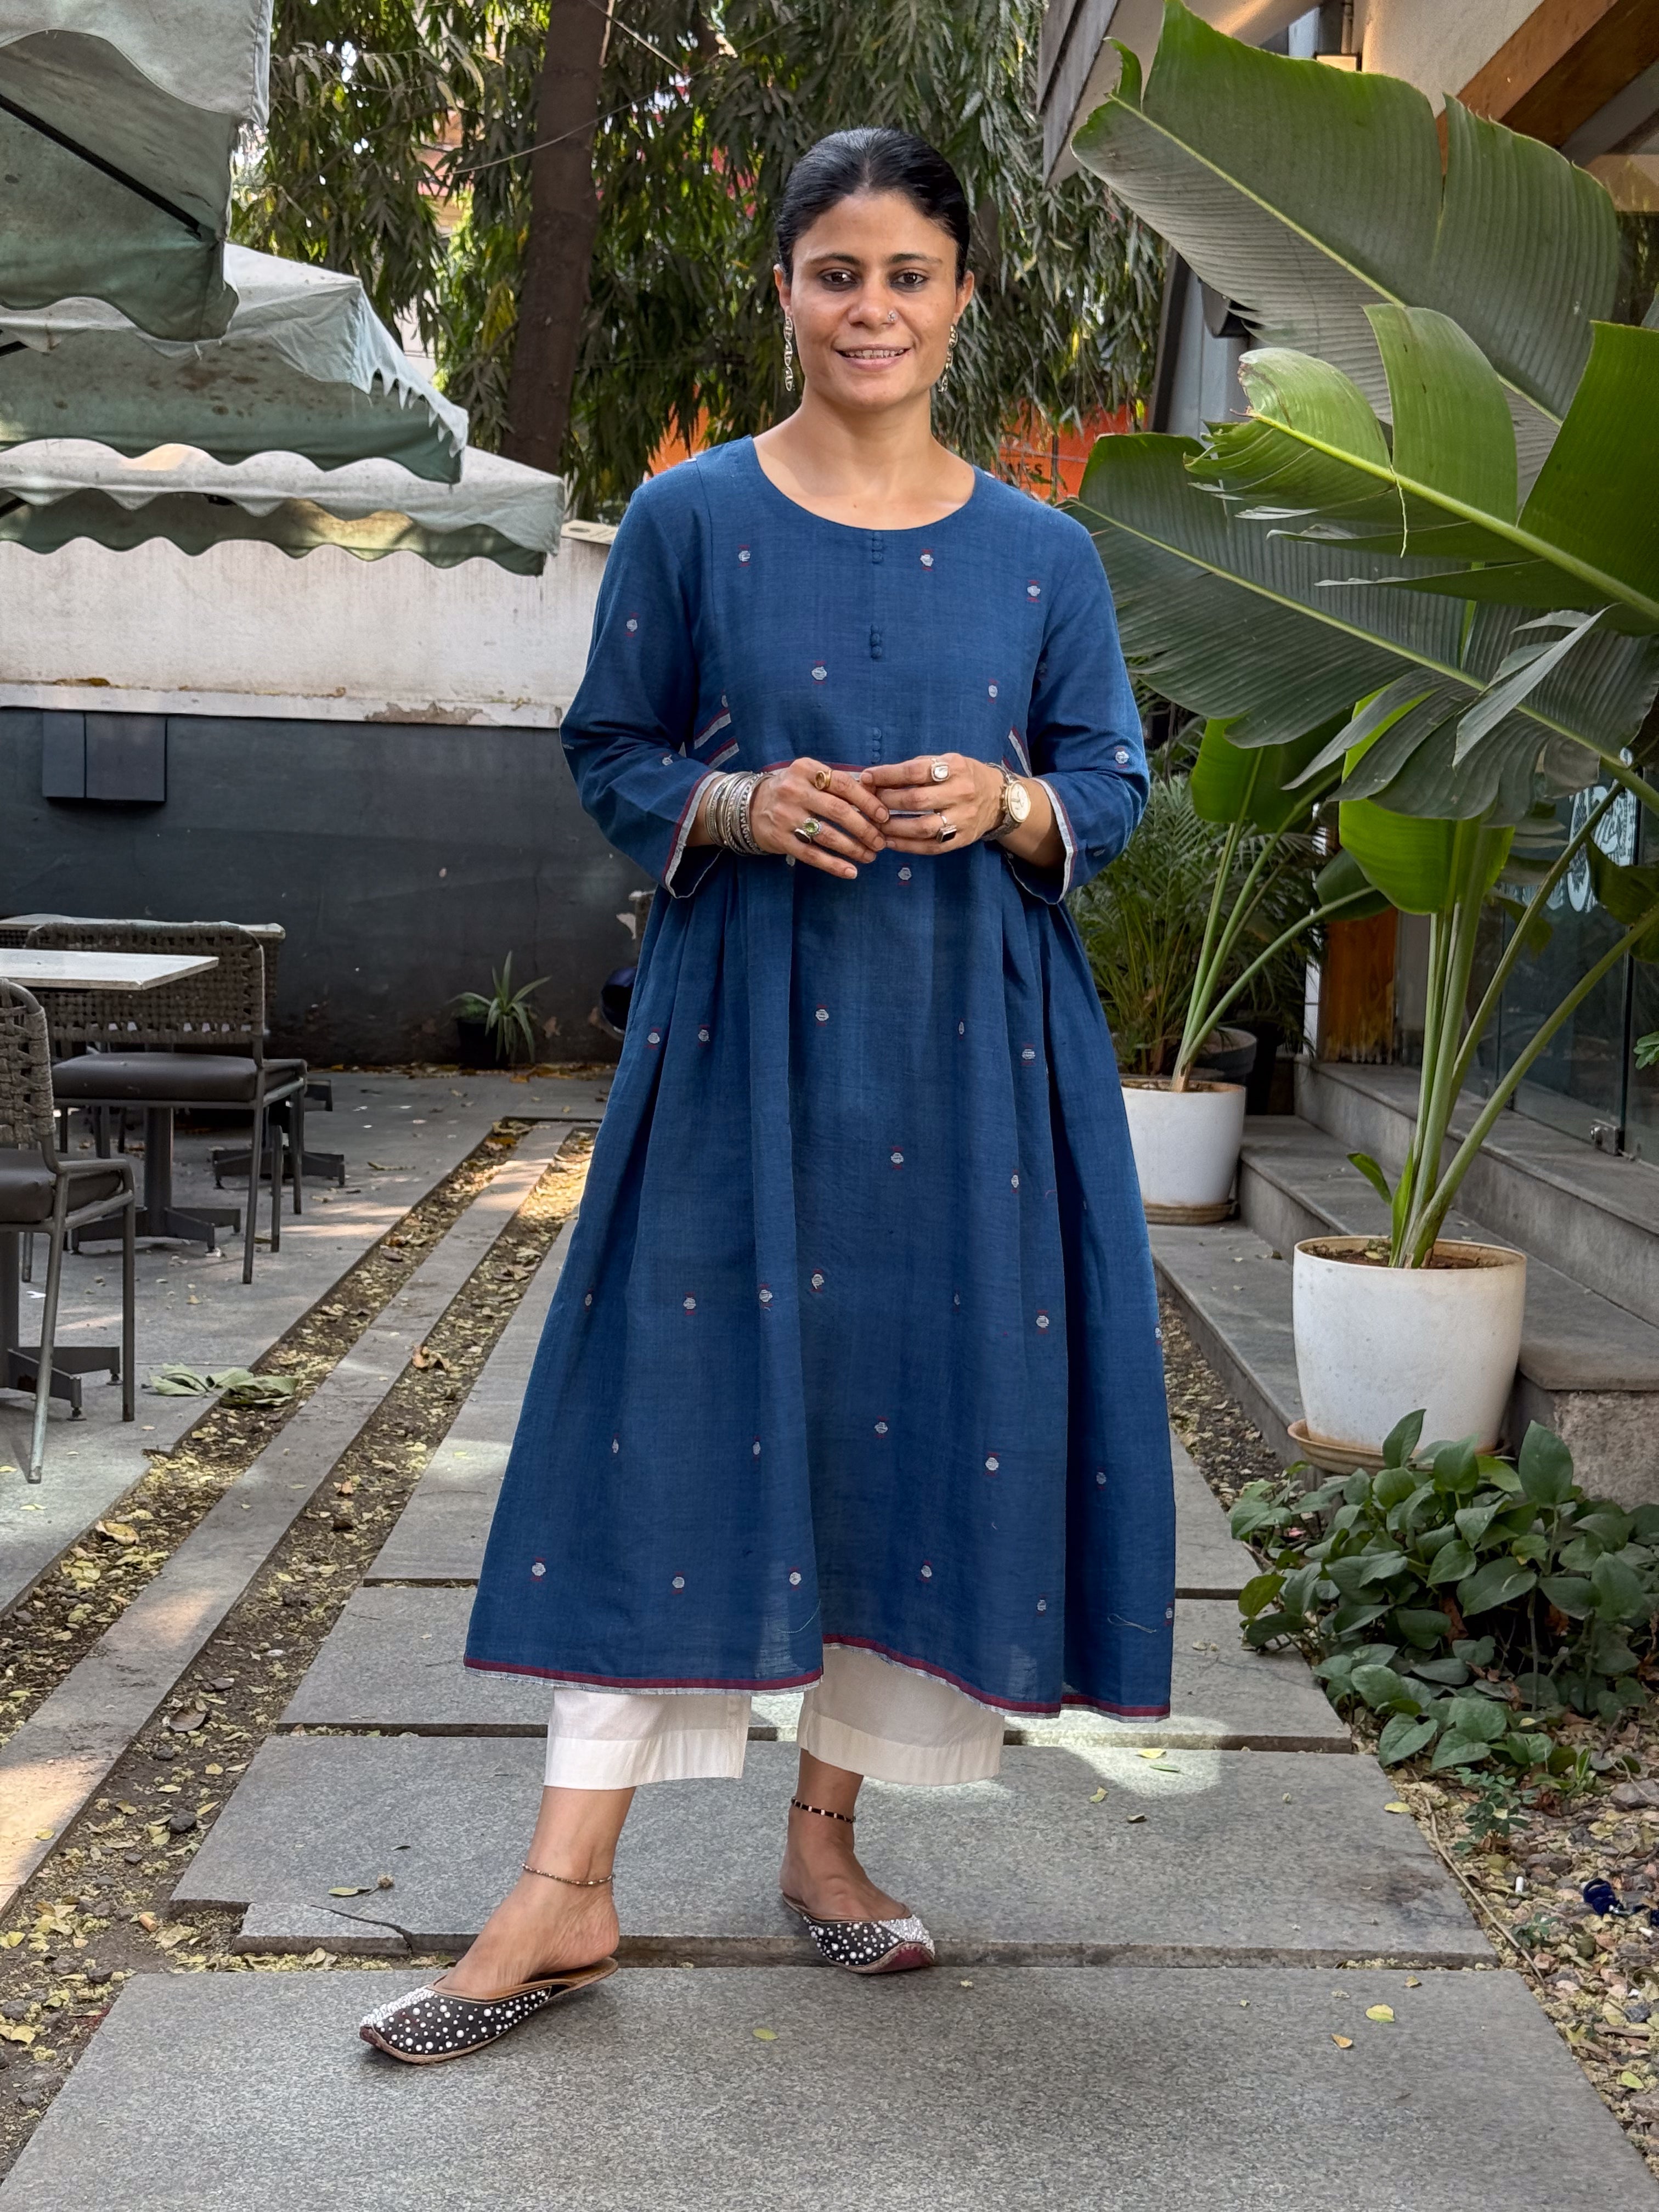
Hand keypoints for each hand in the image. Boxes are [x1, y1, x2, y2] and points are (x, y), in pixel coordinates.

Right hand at [747, 758, 888, 879]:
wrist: (749, 807)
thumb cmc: (792, 791)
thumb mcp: (810, 777)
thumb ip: (838, 784)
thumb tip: (877, 798)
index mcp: (806, 770)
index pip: (844, 784)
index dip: (867, 801)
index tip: (884, 816)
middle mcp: (794, 790)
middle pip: (838, 811)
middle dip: (865, 829)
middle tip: (880, 841)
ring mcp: (785, 816)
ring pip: (827, 835)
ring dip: (853, 848)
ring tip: (870, 856)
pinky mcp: (780, 839)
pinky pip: (811, 855)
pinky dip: (833, 865)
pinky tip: (851, 872)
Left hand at [861, 753, 1003, 852]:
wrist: (998, 798)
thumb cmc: (963, 776)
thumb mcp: (945, 761)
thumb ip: (914, 769)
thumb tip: (876, 778)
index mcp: (954, 767)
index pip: (914, 771)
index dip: (887, 775)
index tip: (867, 778)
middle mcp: (961, 793)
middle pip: (916, 801)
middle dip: (887, 802)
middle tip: (869, 803)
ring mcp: (963, 818)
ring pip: (922, 827)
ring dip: (894, 827)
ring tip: (875, 825)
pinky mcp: (962, 839)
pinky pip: (932, 846)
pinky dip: (907, 846)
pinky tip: (890, 841)